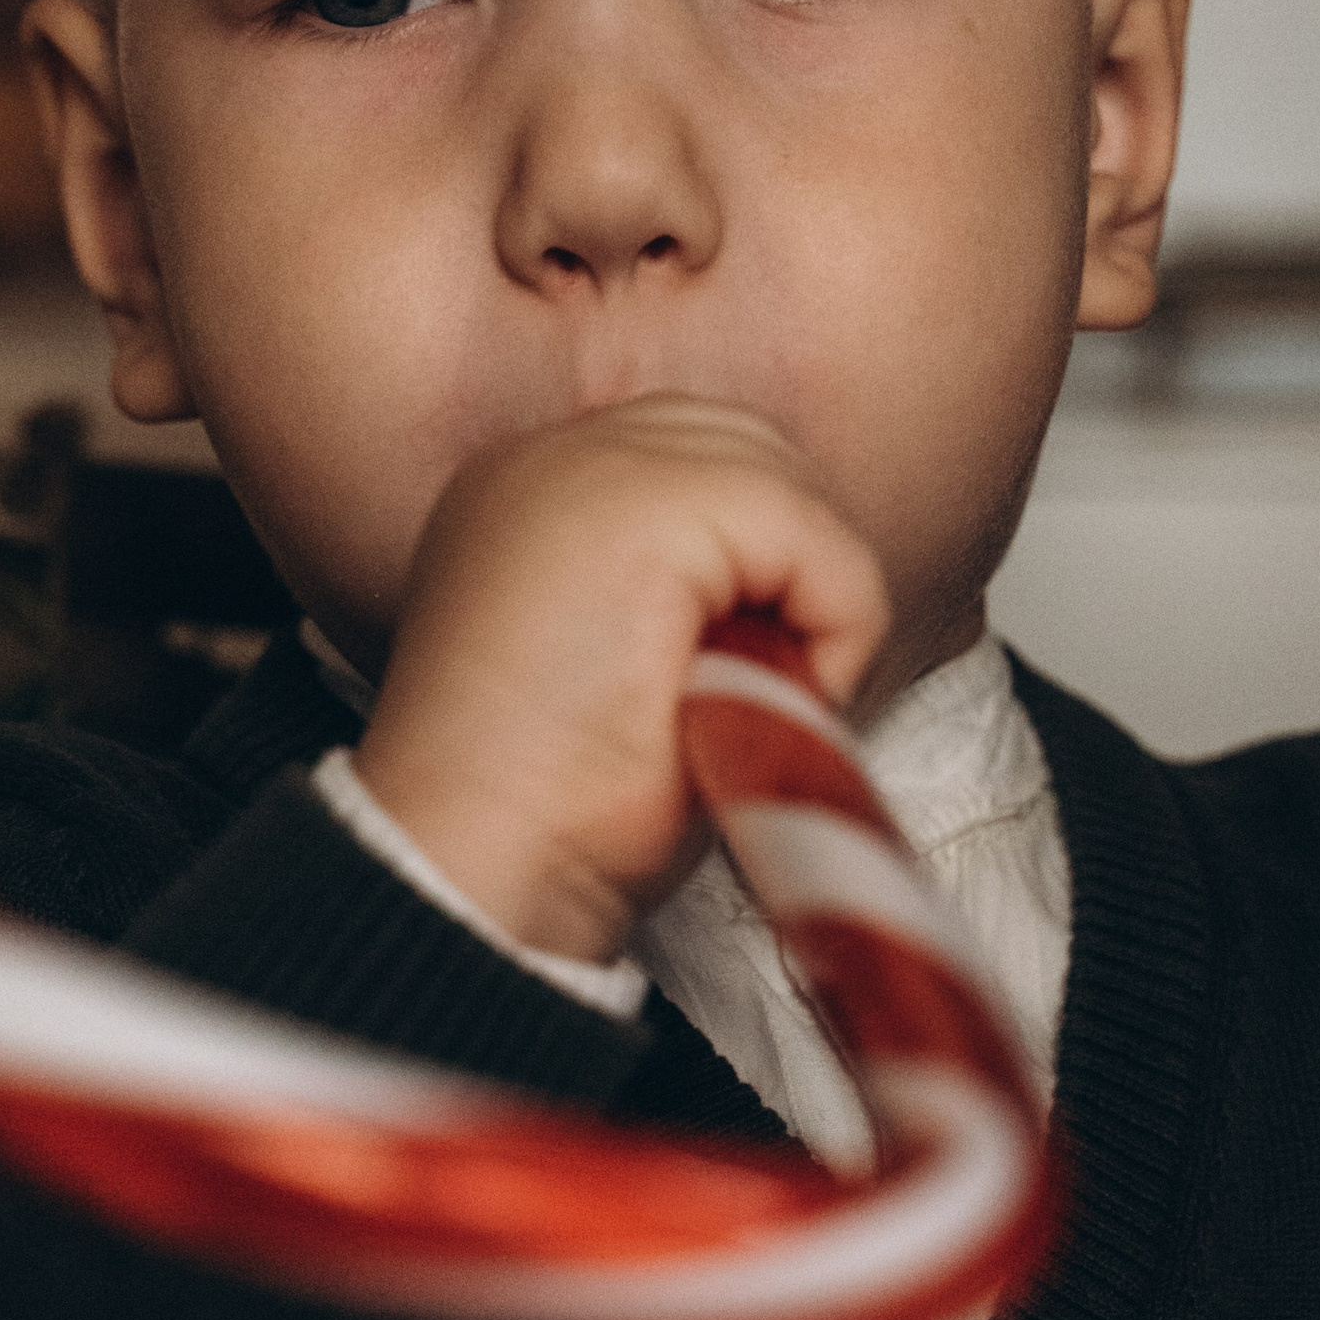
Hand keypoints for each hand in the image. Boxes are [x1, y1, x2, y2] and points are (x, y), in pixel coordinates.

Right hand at [353, 396, 890, 962]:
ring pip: (790, 492)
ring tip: (761, 700)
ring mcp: (589, 468)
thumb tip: (797, 595)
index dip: (760, 564)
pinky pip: (818, 537)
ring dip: (817, 602)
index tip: (749, 671)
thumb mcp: (626, 673)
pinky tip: (773, 696)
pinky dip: (839, 624)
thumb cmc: (550, 813)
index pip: (701, 460)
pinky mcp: (649, 509)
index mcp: (526, 494)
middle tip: (774, 688)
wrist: (481, 867)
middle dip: (796, 567)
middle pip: (752, 453)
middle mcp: (547, 462)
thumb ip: (689, 599)